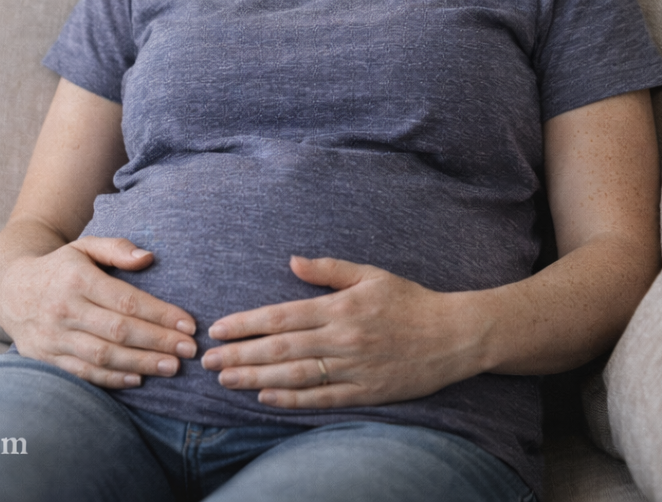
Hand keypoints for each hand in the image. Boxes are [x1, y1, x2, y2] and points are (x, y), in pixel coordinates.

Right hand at [0, 236, 196, 389]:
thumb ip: (116, 248)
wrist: (11, 289)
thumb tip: (148, 258)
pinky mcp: (46, 358)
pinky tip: (138, 379)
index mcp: (77, 278)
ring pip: (102, 356)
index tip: (188, 324)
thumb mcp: (84, 246)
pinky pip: (83, 373)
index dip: (160, 314)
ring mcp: (53, 336)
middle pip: (119, 331)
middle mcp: (64, 308)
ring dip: (141, 364)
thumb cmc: (60, 267)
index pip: (126, 300)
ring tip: (171, 367)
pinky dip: (112, 379)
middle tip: (189, 351)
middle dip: (158, 342)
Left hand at [201, 256, 486, 408]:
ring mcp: (353, 369)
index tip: (219, 329)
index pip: (282, 317)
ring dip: (256, 378)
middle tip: (207, 360)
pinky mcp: (366, 393)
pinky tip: (266, 397)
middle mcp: (342, 339)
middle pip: (280, 349)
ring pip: (295, 376)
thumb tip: (290, 262)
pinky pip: (322, 398)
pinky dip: (292, 400)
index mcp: (340, 308)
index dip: (246, 323)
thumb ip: (328, 270)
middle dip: (240, 355)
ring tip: (226, 380)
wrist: (454, 335)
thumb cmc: (409, 300)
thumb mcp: (370, 274)